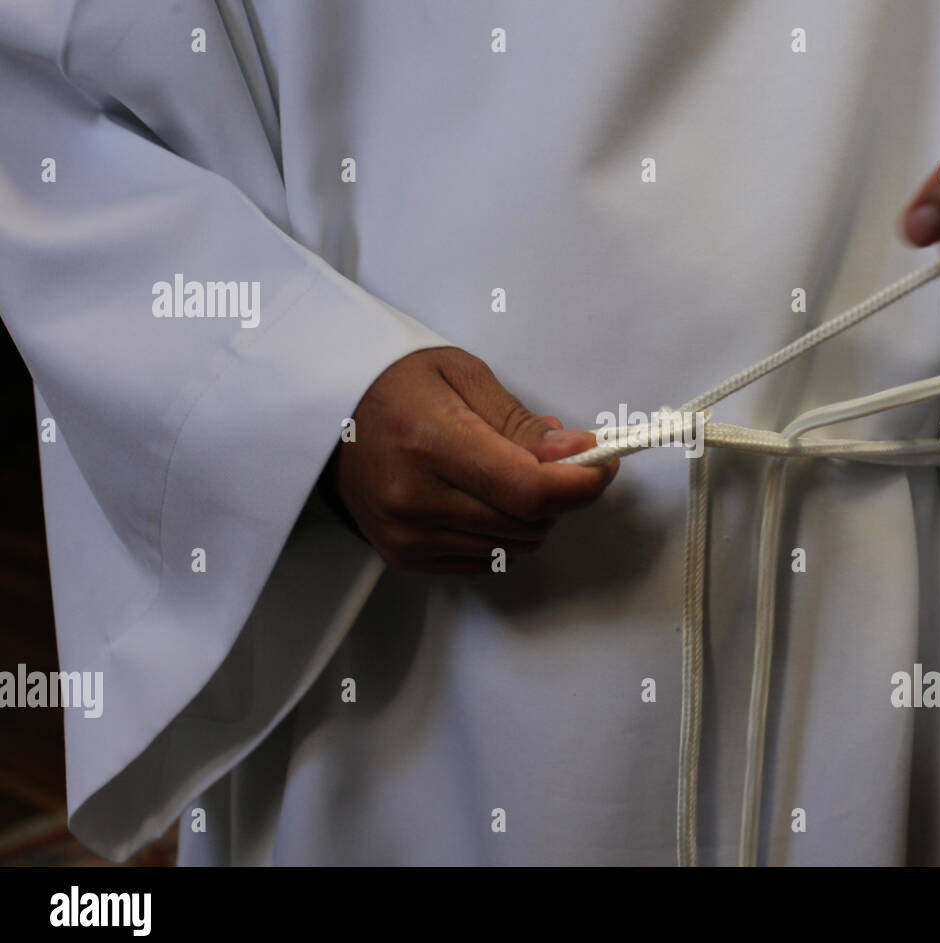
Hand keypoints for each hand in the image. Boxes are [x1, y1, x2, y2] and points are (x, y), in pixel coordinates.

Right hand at [330, 346, 616, 572]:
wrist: (326, 412)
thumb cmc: (397, 385)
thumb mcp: (464, 376)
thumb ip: (521, 423)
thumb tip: (574, 455)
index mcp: (432, 443)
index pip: (529, 490)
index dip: (581, 485)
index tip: (602, 465)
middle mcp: (415, 498)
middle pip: (529, 524)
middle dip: (559, 495)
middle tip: (554, 459)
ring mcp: (406, 534)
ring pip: (513, 547)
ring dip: (530, 516)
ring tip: (507, 473)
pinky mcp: (403, 556)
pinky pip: (484, 560)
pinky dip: (500, 533)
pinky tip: (480, 497)